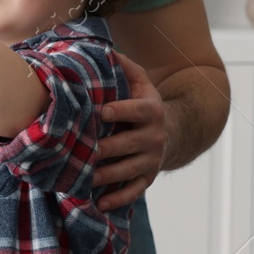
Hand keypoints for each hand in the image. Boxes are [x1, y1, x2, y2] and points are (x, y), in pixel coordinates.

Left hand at [94, 51, 164, 209]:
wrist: (170, 130)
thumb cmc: (142, 103)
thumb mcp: (140, 81)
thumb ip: (125, 66)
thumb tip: (103, 50)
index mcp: (151, 110)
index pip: (138, 111)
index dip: (121, 111)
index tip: (101, 112)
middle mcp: (154, 136)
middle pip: (129, 144)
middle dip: (106, 148)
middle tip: (83, 150)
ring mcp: (152, 159)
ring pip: (128, 169)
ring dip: (106, 175)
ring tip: (84, 178)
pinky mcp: (148, 177)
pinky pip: (134, 190)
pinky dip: (118, 198)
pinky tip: (100, 203)